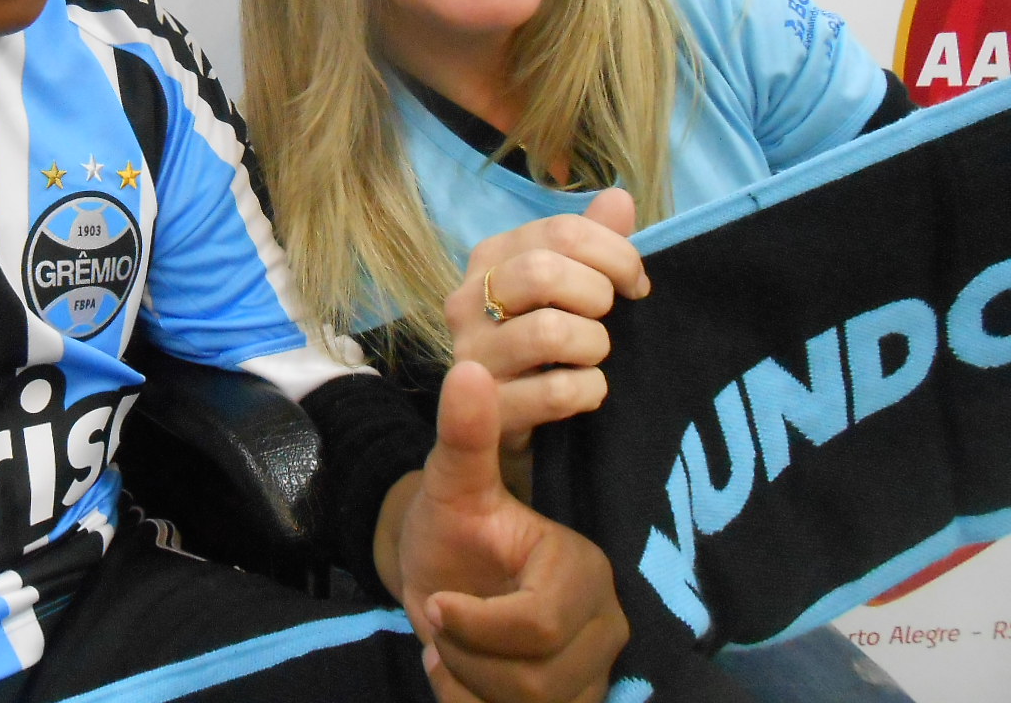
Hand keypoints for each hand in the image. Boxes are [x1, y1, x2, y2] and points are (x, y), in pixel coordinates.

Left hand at [378, 361, 627, 702]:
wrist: (442, 570)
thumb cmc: (450, 526)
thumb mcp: (449, 482)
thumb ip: (463, 434)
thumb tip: (469, 370)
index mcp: (583, 568)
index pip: (537, 626)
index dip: (473, 622)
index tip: (435, 600)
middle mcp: (606, 621)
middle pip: (534, 678)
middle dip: (467, 652)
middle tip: (443, 619)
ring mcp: (597, 669)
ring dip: (468, 679)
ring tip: (453, 641)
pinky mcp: (580, 701)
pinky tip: (462, 670)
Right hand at [445, 189, 647, 450]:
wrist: (508, 419)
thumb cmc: (546, 342)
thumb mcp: (570, 285)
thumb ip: (593, 243)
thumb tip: (619, 199)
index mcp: (490, 257)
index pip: (562, 231)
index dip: (616, 254)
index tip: (635, 284)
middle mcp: (468, 300)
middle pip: (543, 271)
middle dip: (597, 294)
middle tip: (608, 318)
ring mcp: (472, 355)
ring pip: (550, 331)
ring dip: (594, 345)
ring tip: (594, 356)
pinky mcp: (489, 410)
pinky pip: (556, 391)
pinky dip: (590, 389)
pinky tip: (589, 390)